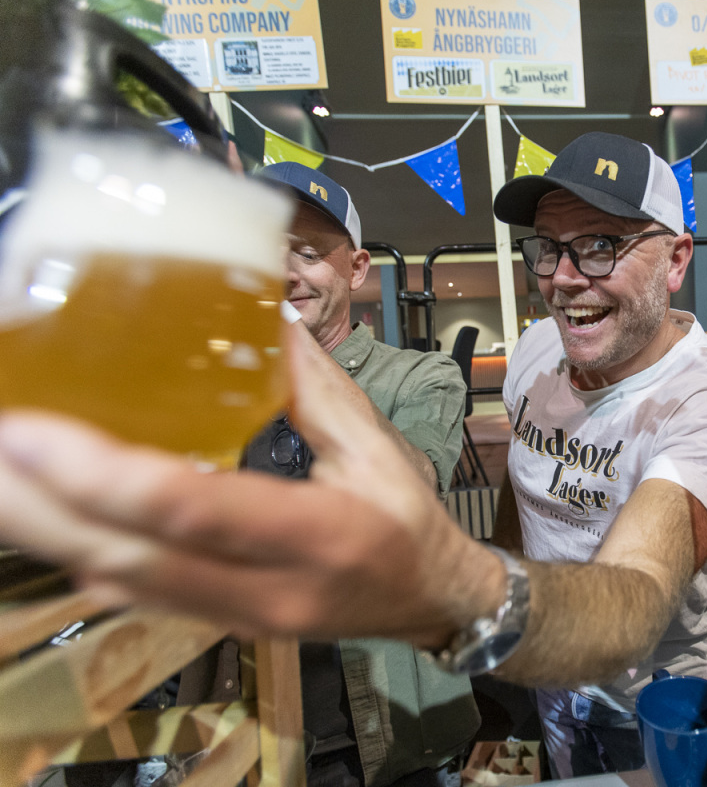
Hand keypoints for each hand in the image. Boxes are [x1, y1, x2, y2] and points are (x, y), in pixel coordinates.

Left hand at [0, 323, 503, 644]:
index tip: (30, 429)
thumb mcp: (374, 445)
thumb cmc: (409, 520)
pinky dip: (82, 550)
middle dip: (39, 508)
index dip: (101, 475)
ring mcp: (240, 618)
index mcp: (318, 532)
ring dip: (47, 532)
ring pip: (120, 584)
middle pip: (129, 558)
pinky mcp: (221, 625)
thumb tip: (260, 312)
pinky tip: (48, 511)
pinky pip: (135, 594)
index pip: (193, 510)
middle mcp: (268, 589)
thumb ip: (312, 384)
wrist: (432, 601)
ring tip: (1, 475)